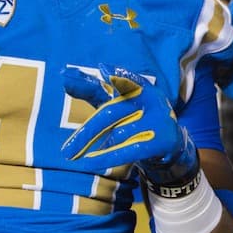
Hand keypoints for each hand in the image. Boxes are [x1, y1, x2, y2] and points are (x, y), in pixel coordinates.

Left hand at [61, 66, 197, 187]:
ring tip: (86, 155)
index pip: (124, 81)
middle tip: (66, 152)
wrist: (169, 143)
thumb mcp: (116, 102)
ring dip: (102, 146)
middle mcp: (151, 99)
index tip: (105, 70)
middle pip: (111, 113)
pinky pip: (130, 150)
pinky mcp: (162, 140)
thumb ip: (92, 89)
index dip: (117, 76)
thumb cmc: (135, 117)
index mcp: (140, 86)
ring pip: (119, 134)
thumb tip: (63, 76)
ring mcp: (159, 120)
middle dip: (87, 133)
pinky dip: (108, 157)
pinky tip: (91, 162)